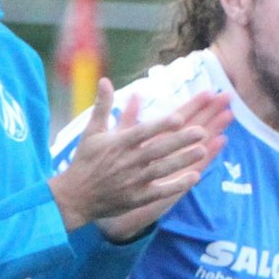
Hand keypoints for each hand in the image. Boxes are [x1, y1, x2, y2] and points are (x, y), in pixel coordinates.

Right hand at [49, 79, 232, 236]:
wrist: (75, 197)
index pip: (142, 132)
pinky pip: (161, 191)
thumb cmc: (85, 160)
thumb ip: (103, 106)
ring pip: (162, 169)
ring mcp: (133, 181)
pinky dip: (177, 185)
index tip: (179, 118)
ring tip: (203, 150)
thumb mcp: (92, 131)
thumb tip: (105, 80)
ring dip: (183, 160)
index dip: (160, 126)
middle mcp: (127, 161)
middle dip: (180, 141)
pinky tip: (195, 177)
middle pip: (158, 149)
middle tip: (202, 132)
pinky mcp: (137, 198)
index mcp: (117, 144)